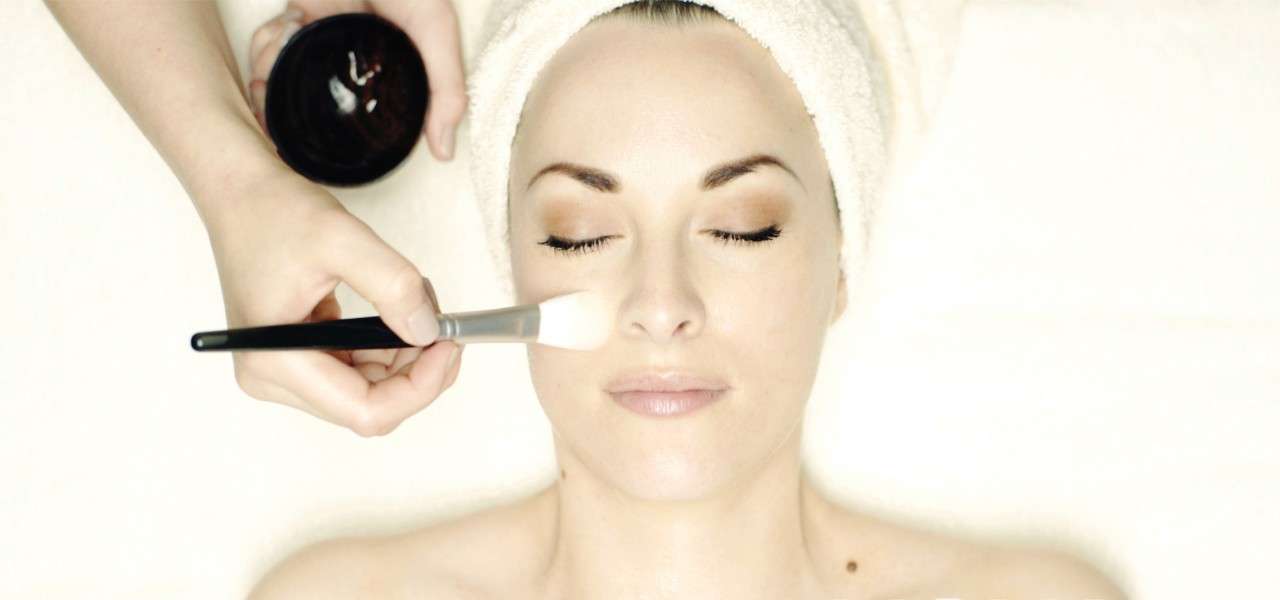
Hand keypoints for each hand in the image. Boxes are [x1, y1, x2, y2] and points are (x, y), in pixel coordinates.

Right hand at [205, 167, 463, 436]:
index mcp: (274, 362)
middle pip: (370, 406)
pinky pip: (359, 370)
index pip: (365, 411)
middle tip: (445, 325)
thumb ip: (393, 285)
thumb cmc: (275, 212)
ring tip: (418, 304)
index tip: (448, 345)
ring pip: (370, 390)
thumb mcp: (343, 238)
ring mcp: (284, 370)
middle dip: (417, 371)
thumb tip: (428, 332)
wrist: (242, 194)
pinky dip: (388, 345)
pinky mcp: (299, 357)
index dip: (419, 388)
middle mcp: (272, 378)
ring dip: (406, 357)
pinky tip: (398, 310)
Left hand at [247, 0, 466, 159]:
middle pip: (314, 105)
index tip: (318, 148)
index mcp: (388, 73)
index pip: (362, 119)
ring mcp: (322, 40)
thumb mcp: (436, 30)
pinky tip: (276, 39)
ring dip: (269, 80)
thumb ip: (446, 90)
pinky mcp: (297, 18)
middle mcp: (352, 61)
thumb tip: (445, 153)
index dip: (337, 136)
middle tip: (279, 114)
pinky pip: (270, 45)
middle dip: (287, 111)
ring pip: (283, 79)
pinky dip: (264, 48)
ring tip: (274, 72)